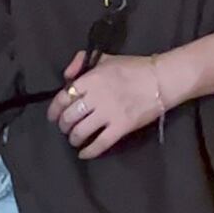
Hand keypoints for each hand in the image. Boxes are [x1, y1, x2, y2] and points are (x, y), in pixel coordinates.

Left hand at [47, 50, 165, 159]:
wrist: (160, 80)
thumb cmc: (133, 68)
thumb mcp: (106, 59)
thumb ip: (81, 62)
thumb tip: (66, 76)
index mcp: (91, 79)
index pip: (64, 97)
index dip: (54, 109)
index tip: (53, 116)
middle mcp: (96, 97)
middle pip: (70, 116)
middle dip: (64, 125)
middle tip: (66, 129)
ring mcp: (108, 113)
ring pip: (81, 131)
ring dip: (74, 138)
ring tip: (74, 140)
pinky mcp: (121, 127)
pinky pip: (100, 143)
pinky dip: (89, 151)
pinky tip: (84, 154)